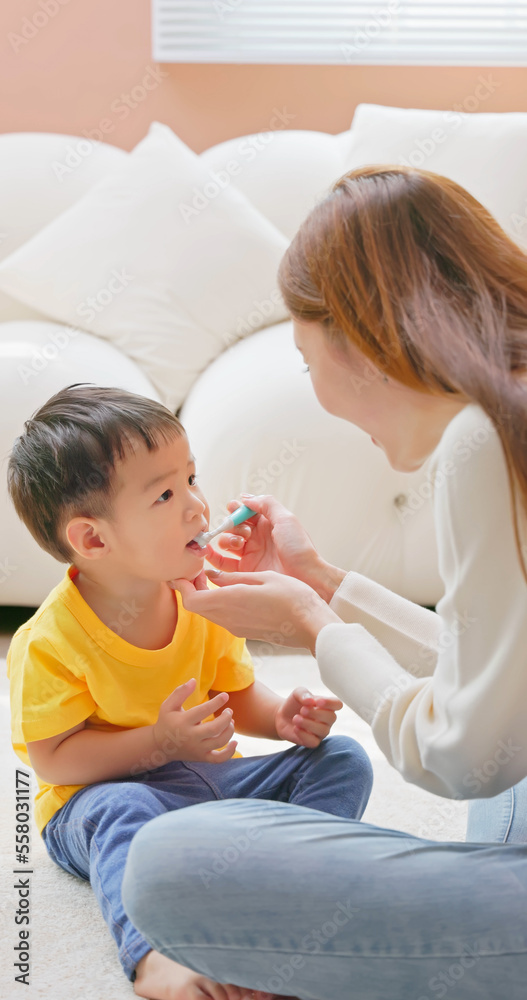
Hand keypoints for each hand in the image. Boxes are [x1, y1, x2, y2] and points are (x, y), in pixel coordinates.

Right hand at [153, 678, 237, 762]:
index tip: (225, 696)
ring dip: (229, 731)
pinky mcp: (201, 758)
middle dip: (226, 718)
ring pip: (219, 742)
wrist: (160, 746)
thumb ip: (180, 692)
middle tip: (229, 711)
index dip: (216, 702)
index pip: (203, 711)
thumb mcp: (168, 705)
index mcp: (183, 722)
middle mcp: (190, 737)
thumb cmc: (167, 721)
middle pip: (214, 729)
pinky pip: (218, 759)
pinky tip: (235, 743)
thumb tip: (193, 680)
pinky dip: (230, 753)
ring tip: (230, 721)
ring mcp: (197, 749)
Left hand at [170, 570, 340, 652]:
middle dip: (191, 589)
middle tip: (197, 571)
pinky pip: (222, 617)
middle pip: (197, 607)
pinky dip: (217, 603)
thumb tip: (211, 576)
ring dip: (204, 597)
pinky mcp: (245, 631)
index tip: (184, 572)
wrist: (312, 626)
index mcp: (231, 601)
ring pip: (208, 613)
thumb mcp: (263, 578)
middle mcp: (229, 618)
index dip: (183, 587)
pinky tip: (229, 590)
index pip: (192, 600)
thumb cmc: (293, 597)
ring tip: (212, 578)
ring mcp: (237, 628)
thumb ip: (234, 579)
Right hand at [205, 494, 346, 601]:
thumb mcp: (286, 519)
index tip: (233, 508)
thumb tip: (245, 498)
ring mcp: (250, 554)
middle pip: (233, 526)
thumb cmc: (299, 548)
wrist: (306, 577)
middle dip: (232, 525)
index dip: (237, 509)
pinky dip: (213, 557)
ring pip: (226, 542)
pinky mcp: (244, 571)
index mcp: (267, 524)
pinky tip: (209, 553)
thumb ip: (266, 504)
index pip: (245, 512)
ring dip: (225, 539)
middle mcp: (257, 538)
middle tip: (243, 532)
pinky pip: (223, 563)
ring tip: (237, 545)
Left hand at [275, 687, 343, 746]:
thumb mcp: (297, 693)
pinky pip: (314, 742)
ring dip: (308, 724)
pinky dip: (304, 735)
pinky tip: (296, 728)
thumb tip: (311, 701)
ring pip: (323, 730)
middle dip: (316, 713)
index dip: (330, 703)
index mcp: (327, 706)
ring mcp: (321, 732)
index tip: (317, 701)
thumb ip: (304, 693)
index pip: (337, 704)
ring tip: (296, 718)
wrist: (282, 716)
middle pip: (331, 717)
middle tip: (302, 710)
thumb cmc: (294, 704)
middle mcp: (327, 720)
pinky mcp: (313, 742)